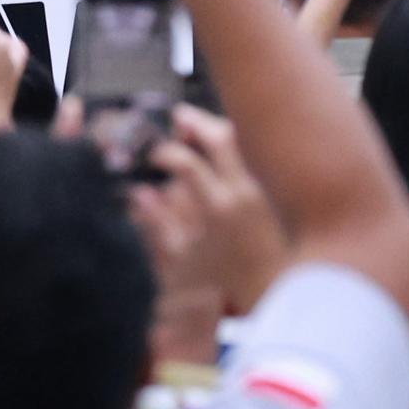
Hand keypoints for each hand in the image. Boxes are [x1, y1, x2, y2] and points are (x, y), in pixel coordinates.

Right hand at [128, 105, 285, 320]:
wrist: (268, 290)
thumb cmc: (223, 280)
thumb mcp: (182, 256)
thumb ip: (158, 222)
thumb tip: (139, 195)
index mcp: (217, 208)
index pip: (188, 163)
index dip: (165, 153)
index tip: (153, 155)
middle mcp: (241, 193)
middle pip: (221, 137)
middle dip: (195, 122)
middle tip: (176, 118)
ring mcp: (258, 190)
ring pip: (240, 140)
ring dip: (215, 128)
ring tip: (195, 126)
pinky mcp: (267, 192)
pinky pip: (249, 154)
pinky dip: (230, 144)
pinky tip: (216, 146)